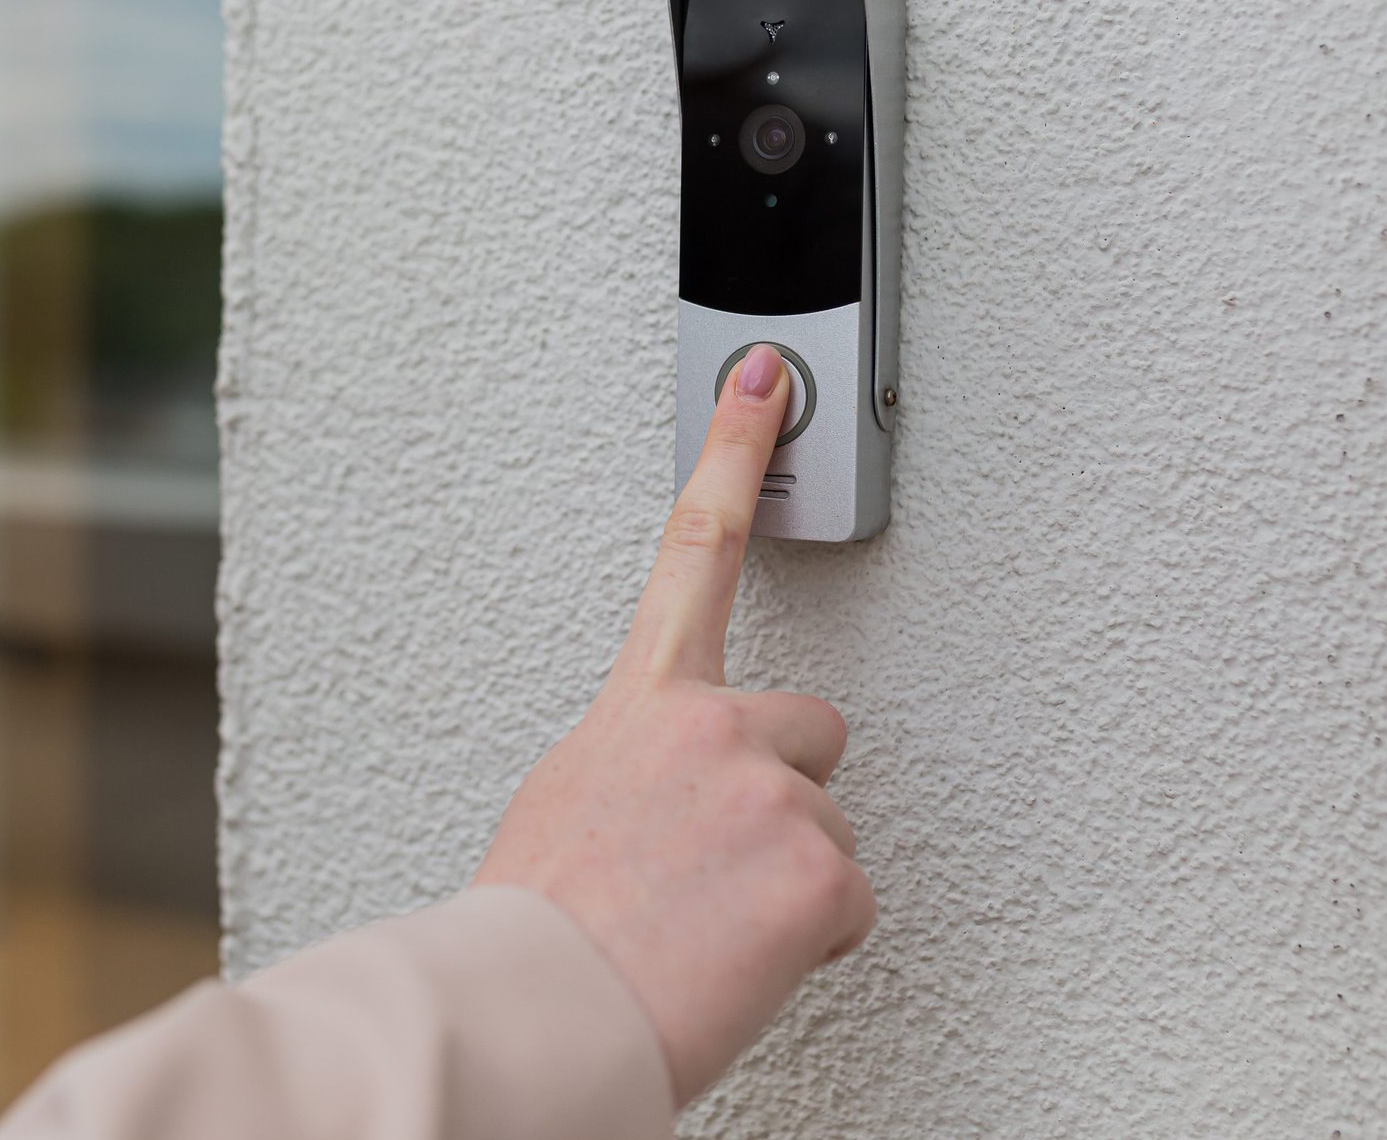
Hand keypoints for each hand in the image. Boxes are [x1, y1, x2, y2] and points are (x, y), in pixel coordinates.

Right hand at [473, 343, 873, 1105]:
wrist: (540, 1009)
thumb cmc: (540, 922)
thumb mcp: (566, 802)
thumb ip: (638, 759)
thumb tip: (670, 783)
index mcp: (642, 705)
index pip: (693, 548)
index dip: (735, 449)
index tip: (769, 377)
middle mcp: (713, 725)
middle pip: (813, 729)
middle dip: (785, 789)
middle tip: (717, 863)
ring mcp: (773, 791)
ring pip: (826, 829)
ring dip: (785, 881)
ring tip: (707, 927)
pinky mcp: (818, 868)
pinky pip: (847, 902)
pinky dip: (807, 940)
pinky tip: (737, 957)